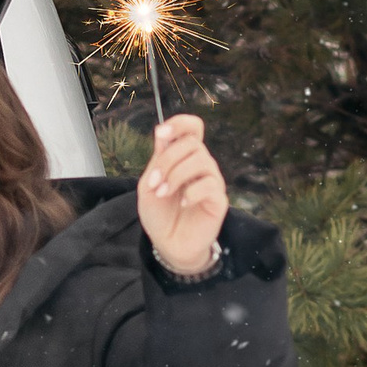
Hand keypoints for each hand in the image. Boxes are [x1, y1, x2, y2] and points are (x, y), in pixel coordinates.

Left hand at [137, 113, 228, 276]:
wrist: (168, 243)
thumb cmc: (159, 213)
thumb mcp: (148, 185)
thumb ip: (157, 160)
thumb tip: (162, 132)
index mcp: (183, 157)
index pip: (193, 128)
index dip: (180, 123)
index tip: (161, 133)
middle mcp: (201, 165)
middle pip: (192, 144)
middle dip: (168, 160)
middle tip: (154, 183)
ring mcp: (211, 181)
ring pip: (201, 160)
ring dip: (176, 176)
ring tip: (163, 193)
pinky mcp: (218, 199)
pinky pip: (210, 185)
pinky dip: (191, 192)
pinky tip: (182, 203)